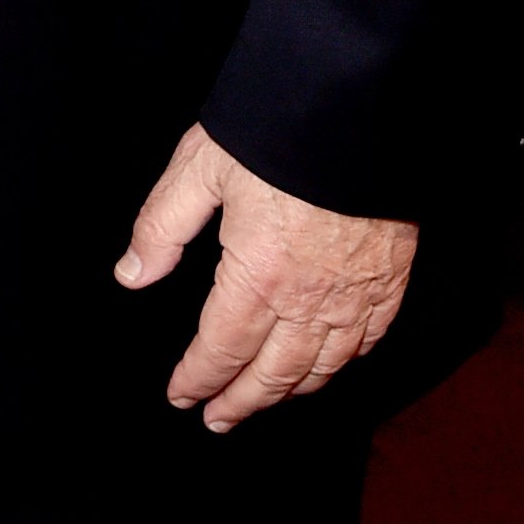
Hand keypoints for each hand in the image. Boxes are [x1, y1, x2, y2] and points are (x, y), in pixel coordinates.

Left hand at [115, 121, 415, 433]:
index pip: (221, 348)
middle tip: (217, 418)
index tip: (181, 395)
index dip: (198, 378)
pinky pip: (366, 343)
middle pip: (272, 373)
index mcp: (257, 276)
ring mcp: (356, 295)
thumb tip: (132, 275)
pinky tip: (327, 367)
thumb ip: (162, 227)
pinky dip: (340, 365)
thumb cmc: (275, 130)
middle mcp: (309, 299)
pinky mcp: (391, 280)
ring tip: (262, 402)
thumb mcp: (199, 167)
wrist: (360, 105)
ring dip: (287, 392)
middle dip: (240, 400)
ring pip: (320, 367)